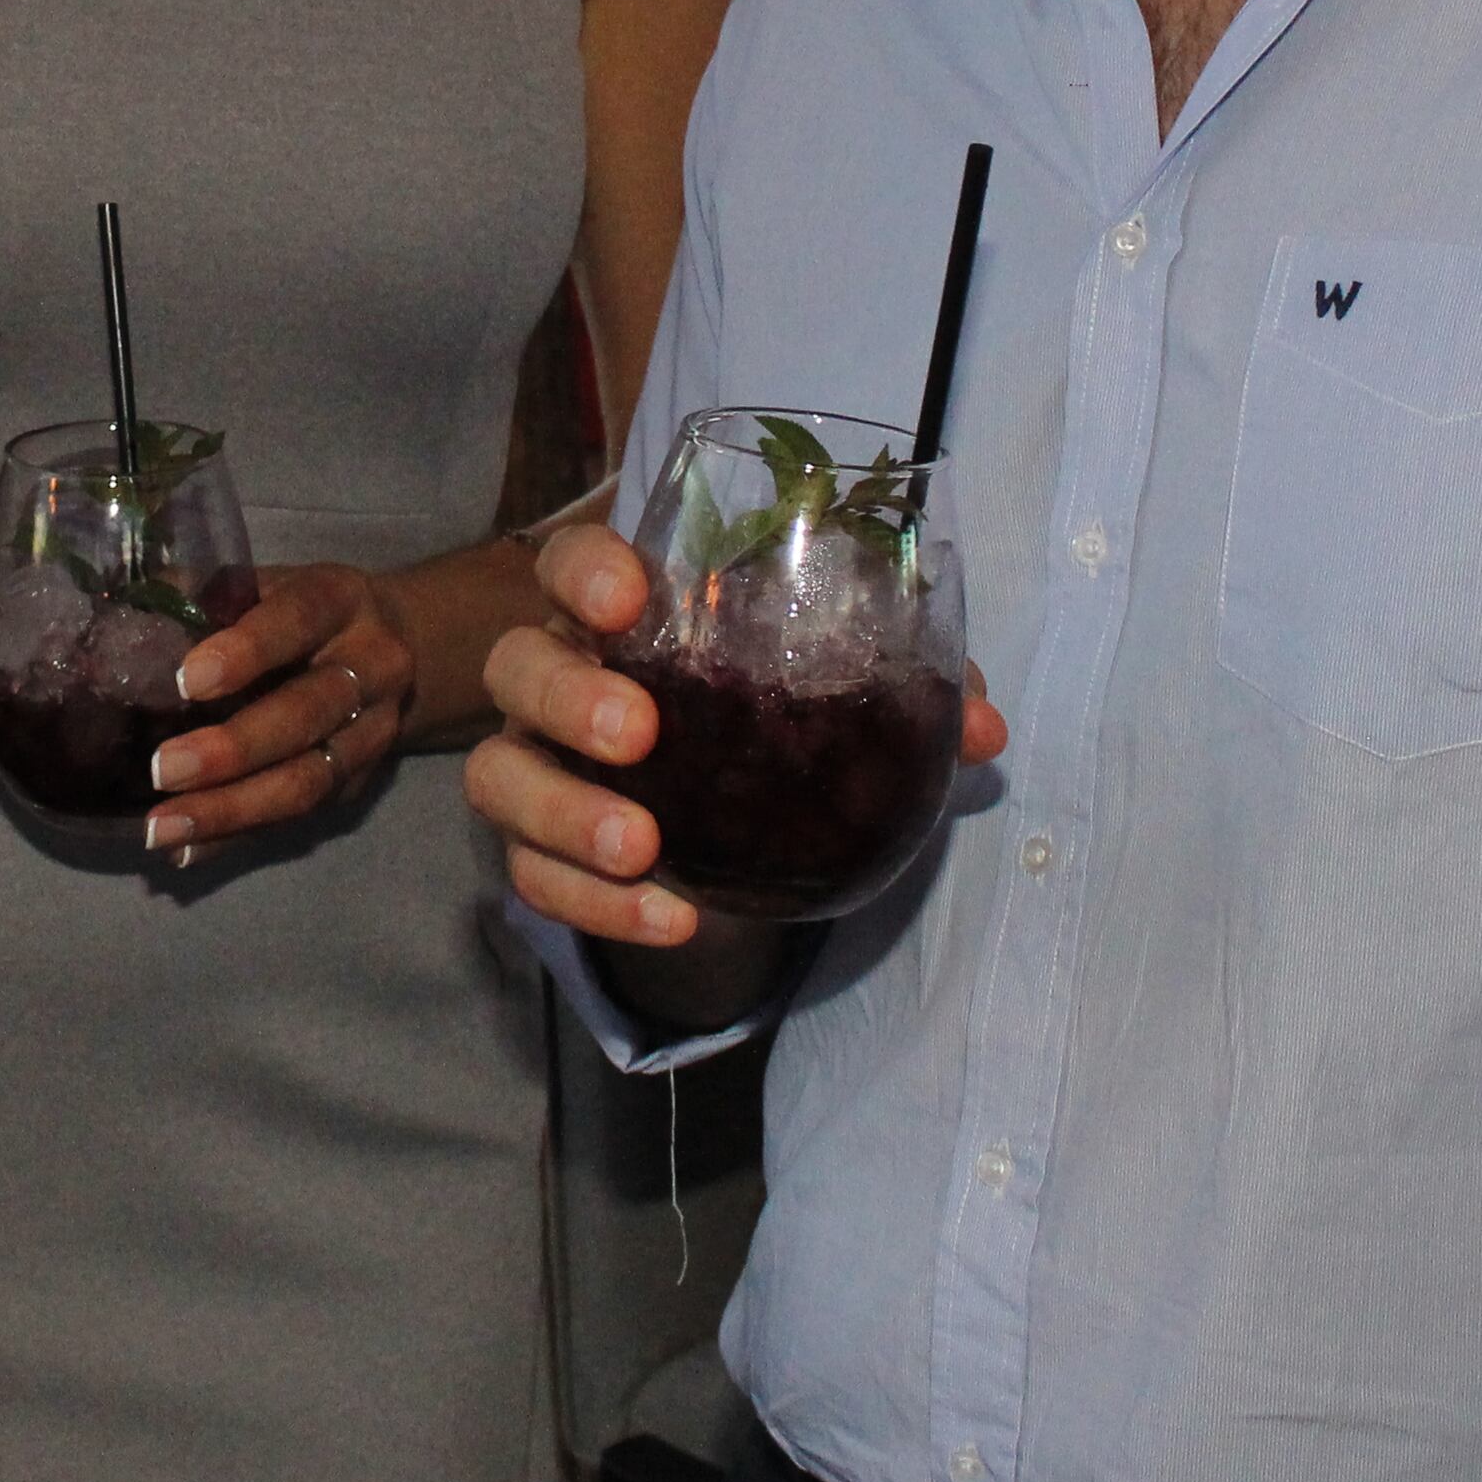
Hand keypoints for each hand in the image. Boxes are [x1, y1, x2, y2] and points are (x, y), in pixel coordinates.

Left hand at [143, 562, 419, 855]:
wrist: (399, 648)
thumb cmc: (300, 612)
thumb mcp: (264, 585)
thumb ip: (199, 598)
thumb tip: (114, 620)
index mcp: (338, 601)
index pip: (297, 621)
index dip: (247, 651)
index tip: (187, 681)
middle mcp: (369, 667)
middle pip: (307, 713)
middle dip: (232, 749)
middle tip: (162, 770)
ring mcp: (370, 732)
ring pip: (307, 780)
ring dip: (231, 809)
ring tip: (161, 827)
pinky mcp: (358, 782)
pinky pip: (297, 817)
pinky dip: (238, 835)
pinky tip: (185, 848)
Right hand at [472, 522, 1009, 948]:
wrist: (732, 815)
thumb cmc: (769, 715)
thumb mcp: (840, 691)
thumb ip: (907, 693)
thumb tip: (983, 729)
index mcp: (626, 615)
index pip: (572, 562)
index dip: (585, 572)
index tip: (630, 598)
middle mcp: (561, 677)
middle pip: (516, 664)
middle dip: (566, 696)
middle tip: (639, 734)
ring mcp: (539, 765)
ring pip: (499, 775)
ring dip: (563, 810)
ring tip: (643, 848)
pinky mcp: (539, 851)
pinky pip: (532, 877)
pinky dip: (593, 906)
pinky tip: (670, 919)